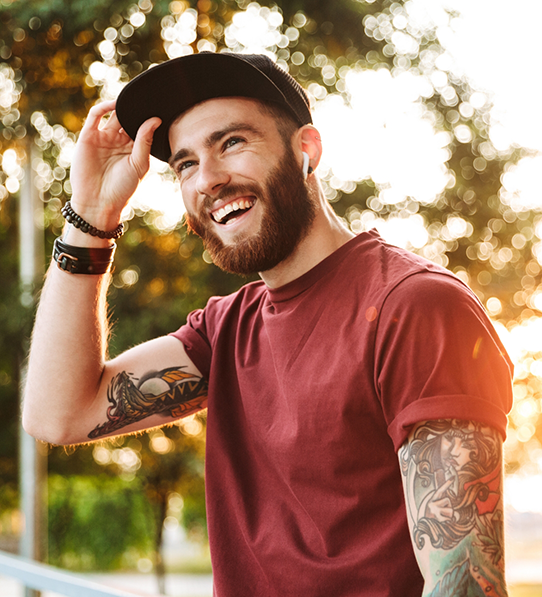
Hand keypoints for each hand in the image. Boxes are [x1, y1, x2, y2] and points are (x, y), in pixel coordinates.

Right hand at [69, 100, 160, 228]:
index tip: (160, 106)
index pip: (141, 127)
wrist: (99, 202)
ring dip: (121, 105)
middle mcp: (117, 141)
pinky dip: (105, 107)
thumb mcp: (138, 164)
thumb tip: (155, 119)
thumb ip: (145, 141)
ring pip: (113, 114)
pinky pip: (95, 115)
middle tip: (147, 96)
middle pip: (127, 118)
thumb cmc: (122, 188)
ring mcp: (102, 138)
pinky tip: (116, 104)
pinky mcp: (88, 137)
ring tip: (132, 97)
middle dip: (136, 108)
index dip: (148, 117)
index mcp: (132, 148)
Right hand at [425, 479, 455, 521]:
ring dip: (449, 515)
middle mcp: (432, 504)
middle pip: (448, 501)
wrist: (425, 526)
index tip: (452, 477)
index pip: (440, 490)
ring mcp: (435, 511)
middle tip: (442, 512)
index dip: (446, 483)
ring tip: (442, 517)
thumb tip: (451, 502)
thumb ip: (442, 502)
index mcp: (432, 499)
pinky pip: (450, 519)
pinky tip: (442, 522)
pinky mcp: (438, 519)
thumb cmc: (433, 515)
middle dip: (448, 507)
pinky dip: (449, 521)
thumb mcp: (434, 506)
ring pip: (451, 510)